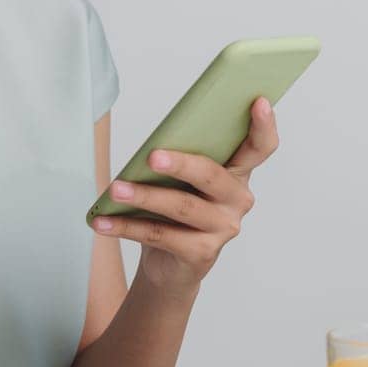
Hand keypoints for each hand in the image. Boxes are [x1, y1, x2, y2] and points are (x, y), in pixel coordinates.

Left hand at [93, 97, 278, 298]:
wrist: (170, 265)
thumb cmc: (176, 209)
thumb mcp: (181, 179)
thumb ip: (181, 157)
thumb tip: (152, 144)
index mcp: (237, 172)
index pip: (260, 147)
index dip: (264, 125)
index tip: (258, 101)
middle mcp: (238, 199)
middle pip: (211, 175)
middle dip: (181, 163)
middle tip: (152, 156)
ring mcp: (223, 228)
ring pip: (182, 206)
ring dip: (144, 196)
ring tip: (116, 190)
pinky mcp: (202, 253)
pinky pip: (161, 235)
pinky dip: (127, 227)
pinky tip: (103, 222)